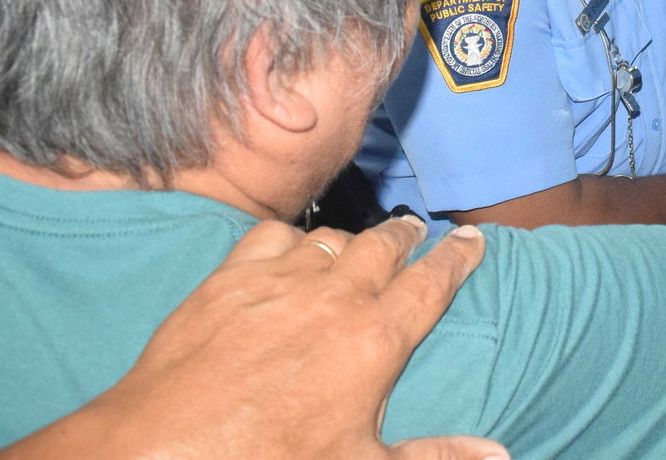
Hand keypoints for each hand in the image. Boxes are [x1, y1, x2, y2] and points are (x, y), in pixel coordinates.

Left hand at [0, 218, 509, 459]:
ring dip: (353, 237)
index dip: (458, 255)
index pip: (433, 281)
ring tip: (362, 240)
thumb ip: (433, 455)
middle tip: (417, 229)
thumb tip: (498, 454)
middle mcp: (335, 297)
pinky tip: (293, 247)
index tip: (471, 236)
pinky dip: (291, 237)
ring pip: (333, 238)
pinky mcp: (230, 279)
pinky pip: (273, 236)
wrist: (167, 450)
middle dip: (407, 234)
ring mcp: (281, 282)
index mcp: (376, 339)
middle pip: (385, 245)